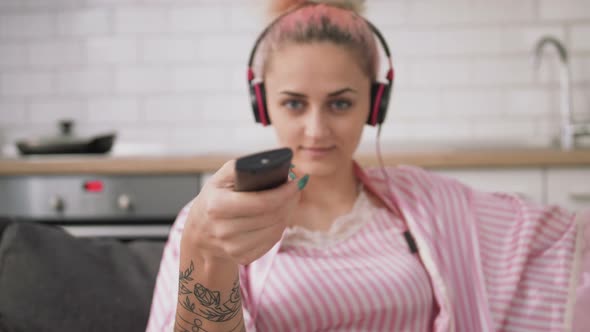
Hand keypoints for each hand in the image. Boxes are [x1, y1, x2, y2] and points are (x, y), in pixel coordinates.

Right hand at [181, 159, 308, 264]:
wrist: (199, 232)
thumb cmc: (215, 198)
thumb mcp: (220, 178)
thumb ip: (243, 167)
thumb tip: (275, 165)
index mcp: (217, 206)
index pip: (262, 202)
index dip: (284, 192)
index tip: (296, 182)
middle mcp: (223, 230)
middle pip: (271, 216)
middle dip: (289, 201)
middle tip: (296, 190)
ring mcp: (232, 247)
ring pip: (274, 231)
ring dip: (287, 214)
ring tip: (289, 202)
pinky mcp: (241, 257)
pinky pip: (271, 243)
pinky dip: (279, 228)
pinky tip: (279, 217)